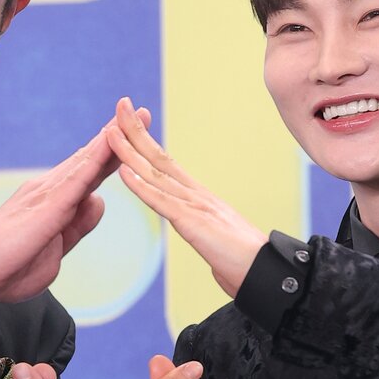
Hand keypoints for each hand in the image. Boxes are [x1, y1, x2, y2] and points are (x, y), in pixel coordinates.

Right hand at [0, 111, 148, 307]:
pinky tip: (109, 147)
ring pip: (85, 162)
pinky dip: (93, 162)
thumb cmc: (9, 264)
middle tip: (144, 112)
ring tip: (132, 119)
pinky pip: (74, 182)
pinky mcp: (44, 208)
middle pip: (91, 158)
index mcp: (56, 201)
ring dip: (110, 140)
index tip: (137, 135)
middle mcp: (51, 189)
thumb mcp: (57, 247)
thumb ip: (78, 225)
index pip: (91, 172)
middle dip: (118, 135)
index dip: (114, 153)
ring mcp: (46, 195)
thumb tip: (98, 201)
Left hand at [106, 97, 266, 297]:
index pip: (166, 162)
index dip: (146, 140)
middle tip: (119, 104)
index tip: (129, 120)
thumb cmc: (243, 262)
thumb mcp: (214, 238)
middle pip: (159, 157)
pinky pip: (162, 203)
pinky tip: (123, 172)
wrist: (267, 274)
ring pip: (156, 174)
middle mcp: (196, 195)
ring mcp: (195, 207)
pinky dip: (141, 186)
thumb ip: (202, 229)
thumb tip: (198, 231)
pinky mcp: (194, 225)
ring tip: (110, 130)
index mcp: (198, 198)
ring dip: (130, 151)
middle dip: (136, 130)